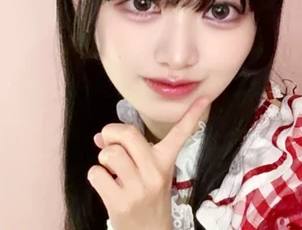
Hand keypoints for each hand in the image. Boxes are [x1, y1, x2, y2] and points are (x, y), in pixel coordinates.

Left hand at [88, 97, 208, 229]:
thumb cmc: (148, 196)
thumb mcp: (147, 171)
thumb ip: (129, 150)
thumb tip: (100, 136)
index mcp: (165, 160)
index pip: (181, 134)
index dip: (193, 114)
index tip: (205, 97)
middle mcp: (155, 171)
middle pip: (127, 134)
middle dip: (111, 133)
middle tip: (109, 142)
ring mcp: (138, 188)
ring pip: (109, 153)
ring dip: (103, 158)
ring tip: (112, 170)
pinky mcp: (120, 203)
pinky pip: (97, 174)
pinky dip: (96, 175)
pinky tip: (107, 185)